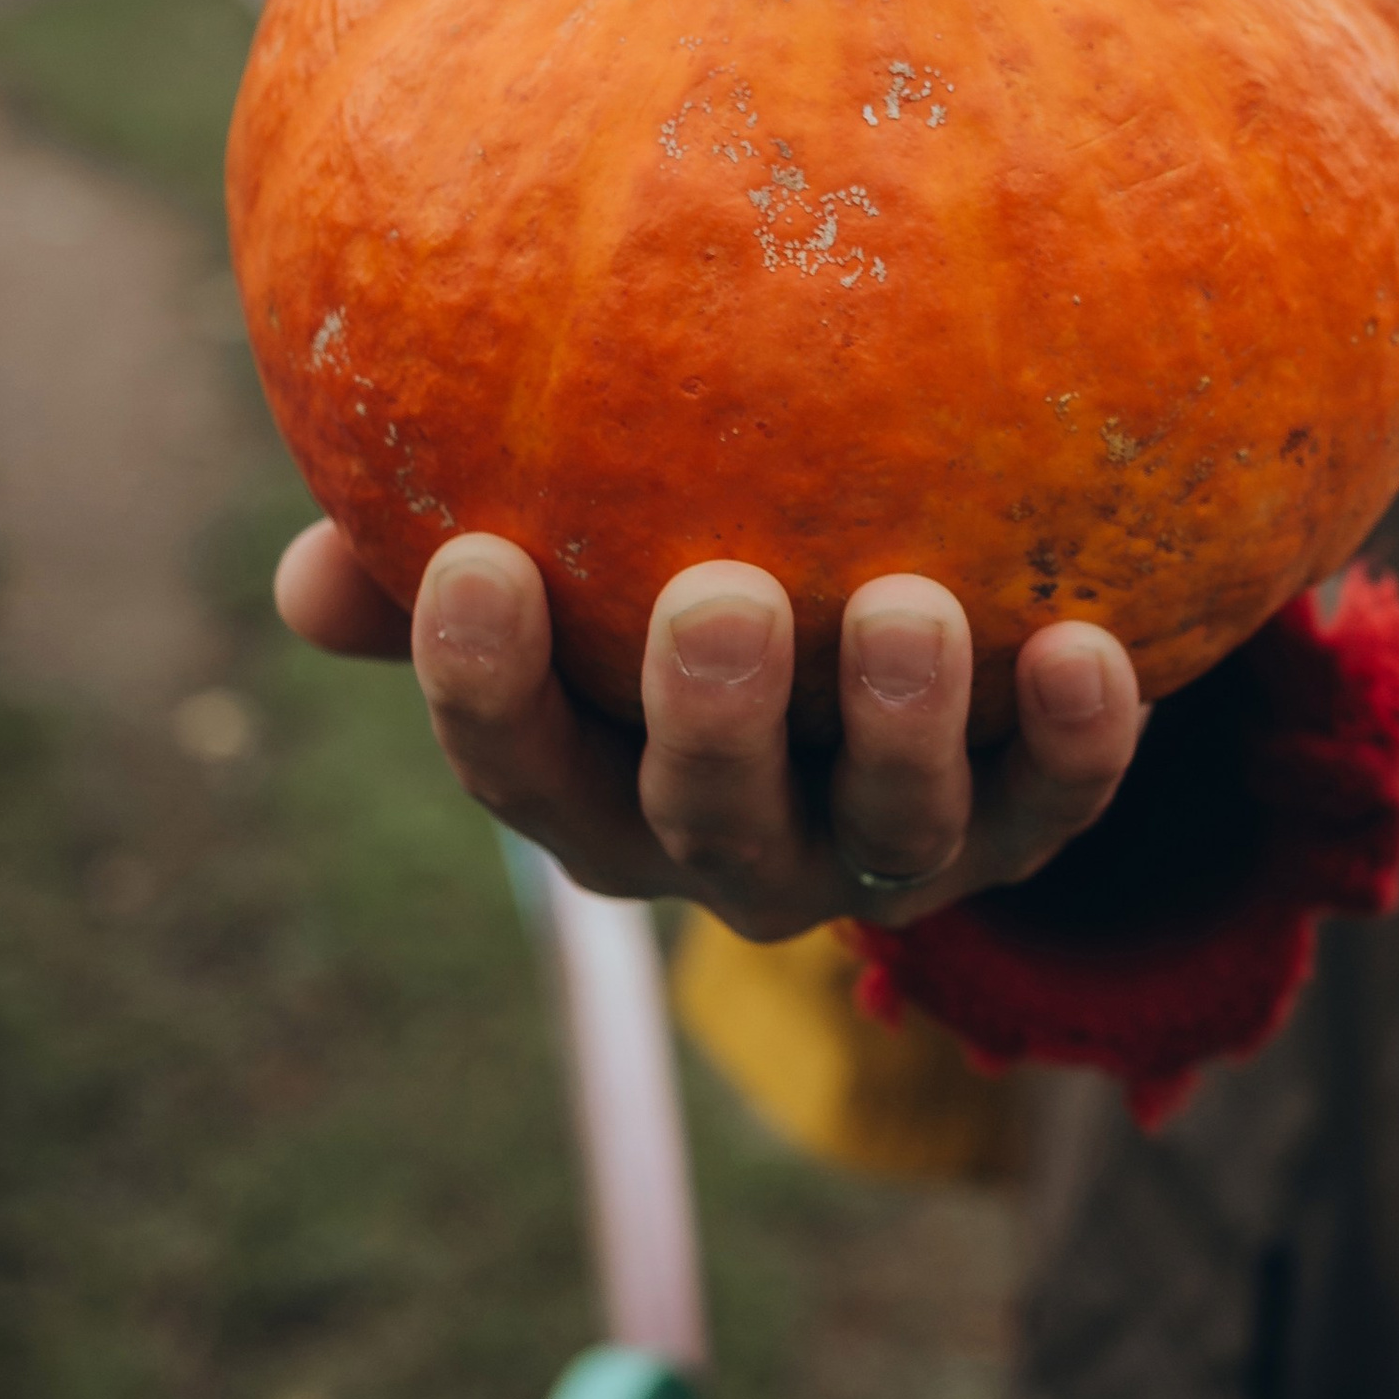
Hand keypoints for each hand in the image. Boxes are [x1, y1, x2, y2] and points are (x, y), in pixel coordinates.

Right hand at [273, 520, 1143, 938]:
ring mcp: (884, 854)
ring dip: (899, 727)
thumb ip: (438, 543)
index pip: (521, 769)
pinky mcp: (1023, 829)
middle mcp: (740, 850)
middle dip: (711, 727)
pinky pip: (1058, 803)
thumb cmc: (678, 561)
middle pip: (709, 824)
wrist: (910, 645)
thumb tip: (307, 574)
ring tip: (908, 607)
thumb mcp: (567, 567)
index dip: (483, 687)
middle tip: (717, 600)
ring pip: (891, 833)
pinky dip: (1080, 741)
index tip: (476, 558)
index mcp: (604, 793)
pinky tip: (1091, 642)